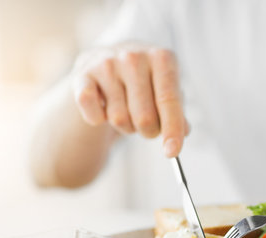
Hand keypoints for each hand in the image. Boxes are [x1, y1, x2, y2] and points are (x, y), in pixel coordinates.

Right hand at [72, 43, 188, 156]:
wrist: (109, 60)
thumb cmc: (146, 81)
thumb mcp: (168, 90)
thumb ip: (178, 113)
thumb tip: (183, 132)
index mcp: (162, 57)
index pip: (169, 100)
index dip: (172, 130)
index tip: (172, 152)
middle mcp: (134, 56)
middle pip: (144, 117)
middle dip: (148, 131)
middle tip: (148, 126)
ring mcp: (106, 63)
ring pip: (120, 119)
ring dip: (126, 125)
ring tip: (126, 109)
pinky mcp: (82, 75)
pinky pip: (94, 116)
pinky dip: (98, 120)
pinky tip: (104, 106)